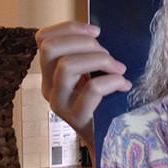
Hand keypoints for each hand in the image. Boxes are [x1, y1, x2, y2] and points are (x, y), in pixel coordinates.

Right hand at [36, 21, 131, 149]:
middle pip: (51, 48)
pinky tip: (124, 85)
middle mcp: (50, 86)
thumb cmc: (106, 101)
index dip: (69, 28)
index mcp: (51, 72)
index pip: (43, 39)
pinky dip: (112, 81)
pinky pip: (91, 89)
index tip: (96, 30)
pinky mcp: (76, 117)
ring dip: (99, 60)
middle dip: (85, 43)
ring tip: (119, 69)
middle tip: (109, 55)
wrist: (108, 139)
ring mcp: (60, 103)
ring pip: (67, 65)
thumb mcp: (94, 73)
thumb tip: (98, 33)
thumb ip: (90, 55)